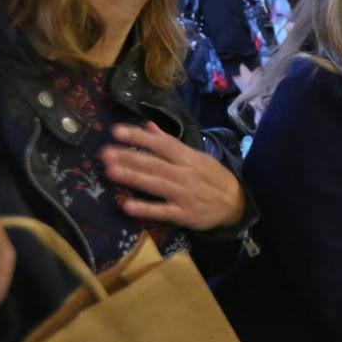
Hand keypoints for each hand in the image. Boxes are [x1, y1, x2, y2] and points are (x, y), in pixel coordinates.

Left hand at [100, 122, 245, 230]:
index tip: (116, 131)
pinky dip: (145, 209)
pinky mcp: (184, 215)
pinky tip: (126, 205)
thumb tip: (148, 126)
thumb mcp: (197, 157)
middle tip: (105, 152)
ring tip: (111, 171)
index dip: (139, 137)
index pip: (162, 144)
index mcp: (189, 158)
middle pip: (155, 164)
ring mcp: (184, 195)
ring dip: (133, 178)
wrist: (236, 205)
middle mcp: (185, 174)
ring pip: (156, 185)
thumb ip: (171, 143)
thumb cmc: (214, 178)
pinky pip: (162, 212)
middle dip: (129, 157)